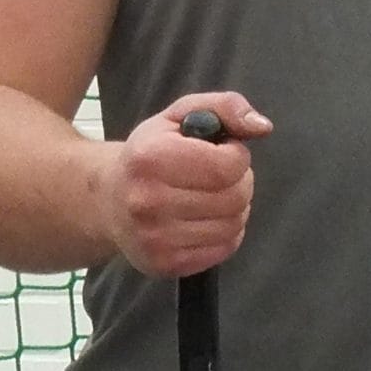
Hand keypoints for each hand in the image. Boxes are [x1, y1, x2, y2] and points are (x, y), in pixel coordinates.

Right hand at [92, 90, 272, 278]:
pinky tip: (205, 219)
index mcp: (150, 158)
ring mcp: (155, 238)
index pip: (227, 166)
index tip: (222, 152)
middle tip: (218, 176)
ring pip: (234, 225)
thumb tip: (262, 127)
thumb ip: (224, 106)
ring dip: (234, 208)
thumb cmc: (150, 153)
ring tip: (212, 197)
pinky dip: (226, 232)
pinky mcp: (165, 264)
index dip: (236, 156)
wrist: (108, 200)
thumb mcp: (180, 116)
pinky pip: (225, 248)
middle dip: (239, 182)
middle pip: (234, 197)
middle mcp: (148, 201)